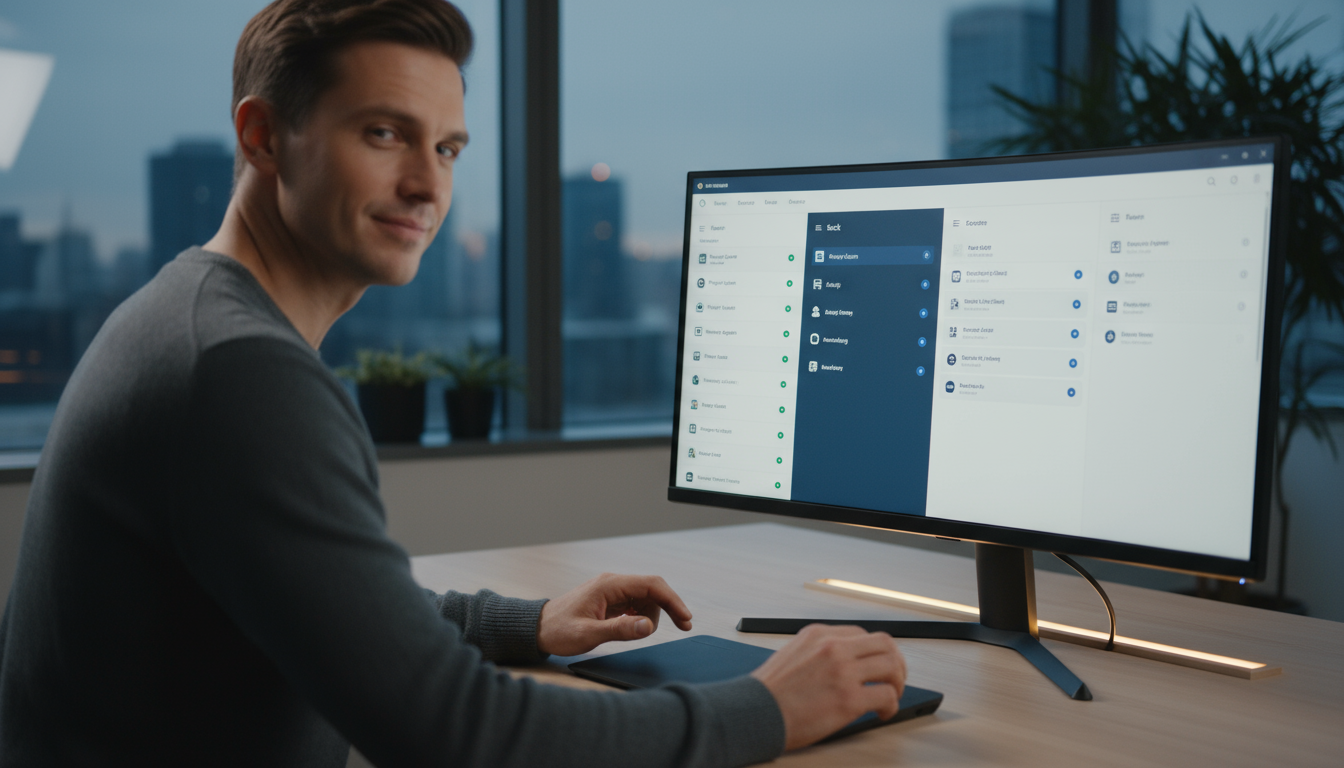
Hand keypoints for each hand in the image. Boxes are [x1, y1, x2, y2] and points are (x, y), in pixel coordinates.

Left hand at [537, 573, 693, 656]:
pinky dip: (641, 616)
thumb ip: (619, 630)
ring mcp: (612, 591)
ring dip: (652, 614)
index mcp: (609, 585)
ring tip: (637, 632)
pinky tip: (632, 627)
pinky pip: (635, 604)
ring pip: (646, 598)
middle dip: (669, 606)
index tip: (685, 618)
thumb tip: (649, 626)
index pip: (651, 585)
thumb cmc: (558, 631)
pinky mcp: (610, 600)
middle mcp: (613, 583)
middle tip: (684, 627)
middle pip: (653, 589)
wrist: (538, 629)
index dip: (672, 600)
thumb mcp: (588, 635)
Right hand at [750, 624, 906, 749]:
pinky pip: (886, 695)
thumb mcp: (792, 654)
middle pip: (883, 643)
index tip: (877, 665)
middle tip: (894, 678)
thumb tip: (841, 662)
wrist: (755, 712)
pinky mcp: (849, 698)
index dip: (874, 651)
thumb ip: (818, 652)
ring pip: (891, 666)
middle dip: (895, 661)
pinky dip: (891, 705)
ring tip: (892, 695)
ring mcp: (843, 671)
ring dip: (897, 682)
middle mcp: (833, 647)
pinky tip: (883, 712)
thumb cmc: (769, 692)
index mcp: (818, 635)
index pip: (860, 634)